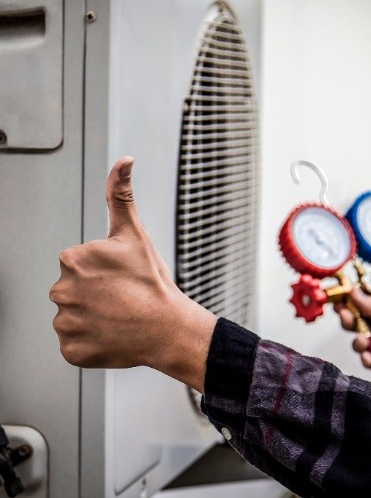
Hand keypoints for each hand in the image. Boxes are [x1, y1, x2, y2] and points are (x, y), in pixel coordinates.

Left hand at [49, 156, 216, 392]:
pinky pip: (74, 343)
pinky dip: (90, 341)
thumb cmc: (153, 282)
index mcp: (72, 260)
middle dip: (94, 293)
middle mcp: (60, 291)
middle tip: (122, 298)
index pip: (77, 265)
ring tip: (118, 317)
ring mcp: (65, 324)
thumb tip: (124, 161)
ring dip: (92, 317)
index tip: (121, 278)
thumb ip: (121, 195)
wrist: (169, 328)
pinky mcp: (71, 350)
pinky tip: (112, 334)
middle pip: (73, 290)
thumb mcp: (136, 234)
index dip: (102, 272)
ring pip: (73, 316)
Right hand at [334, 288, 370, 382]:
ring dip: (357, 341)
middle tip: (346, 318)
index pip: (362, 304)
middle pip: (357, 323)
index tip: (339, 301)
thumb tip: (353, 293)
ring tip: (362, 341)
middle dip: (349, 320)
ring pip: (361, 342)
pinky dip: (367, 360)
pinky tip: (369, 358)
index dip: (349, 302)